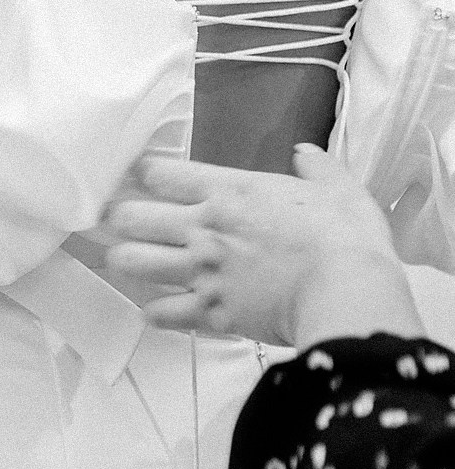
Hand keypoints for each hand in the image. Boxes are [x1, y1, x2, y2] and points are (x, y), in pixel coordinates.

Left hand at [101, 145, 421, 348]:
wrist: (346, 292)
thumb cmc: (344, 237)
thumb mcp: (338, 187)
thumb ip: (316, 168)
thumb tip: (305, 154)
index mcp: (228, 191)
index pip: (160, 173)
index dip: (146, 173)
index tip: (144, 177)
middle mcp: (203, 228)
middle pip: (129, 217)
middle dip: (121, 218)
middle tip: (123, 221)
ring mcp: (201, 272)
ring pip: (132, 263)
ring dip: (126, 261)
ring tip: (128, 261)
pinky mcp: (210, 312)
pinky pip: (162, 314)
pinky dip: (155, 313)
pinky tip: (155, 310)